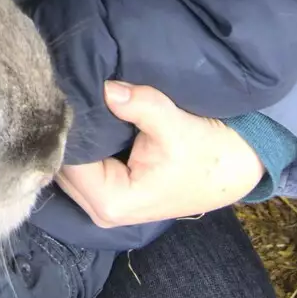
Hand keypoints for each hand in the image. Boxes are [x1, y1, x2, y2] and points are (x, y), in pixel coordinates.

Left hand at [55, 81, 261, 227]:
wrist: (233, 168)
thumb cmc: (207, 153)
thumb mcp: (174, 125)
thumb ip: (139, 105)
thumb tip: (106, 87)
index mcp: (111, 202)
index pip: (68, 160)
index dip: (68, 127)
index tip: (69, 94)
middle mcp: (100, 209)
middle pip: (63, 165)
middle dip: (69, 132)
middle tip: (72, 93)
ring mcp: (103, 204)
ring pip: (69, 166)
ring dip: (77, 138)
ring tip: (80, 102)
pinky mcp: (109, 192)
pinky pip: (82, 166)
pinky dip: (85, 144)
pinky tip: (90, 118)